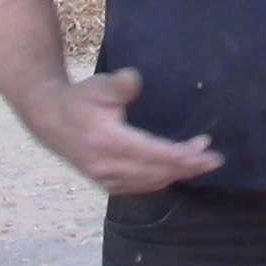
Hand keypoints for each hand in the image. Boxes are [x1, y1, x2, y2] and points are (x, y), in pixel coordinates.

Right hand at [28, 68, 224, 193]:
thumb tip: (134, 79)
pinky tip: (177, 169)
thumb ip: (119, 84)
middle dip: (188, 166)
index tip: (206, 151)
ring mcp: (104, 178)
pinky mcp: (105, 182)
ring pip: (150, 182)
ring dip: (178, 173)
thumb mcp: (98, 85)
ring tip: (202, 159)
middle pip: (156, 172)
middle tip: (215, 159)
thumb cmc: (80, 99)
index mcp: (107, 142)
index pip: (152, 154)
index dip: (181, 155)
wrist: (50, 119)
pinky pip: (140, 186)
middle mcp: (106, 166)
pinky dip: (162, 179)